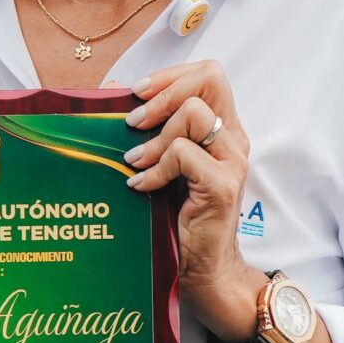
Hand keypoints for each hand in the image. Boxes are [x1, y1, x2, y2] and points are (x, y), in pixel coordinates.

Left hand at [124, 61, 265, 341]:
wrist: (204, 268)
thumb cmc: (179, 216)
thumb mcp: (163, 164)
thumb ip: (149, 130)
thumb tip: (110, 89)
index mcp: (222, 129)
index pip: (209, 74)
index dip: (172, 74)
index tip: (138, 92)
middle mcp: (233, 140)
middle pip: (210, 79)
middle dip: (163, 93)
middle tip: (134, 122)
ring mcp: (231, 162)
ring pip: (195, 114)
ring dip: (157, 136)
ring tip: (136, 161)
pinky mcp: (221, 186)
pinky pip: (183, 154)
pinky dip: (155, 168)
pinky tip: (141, 187)